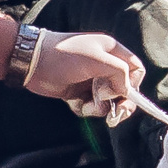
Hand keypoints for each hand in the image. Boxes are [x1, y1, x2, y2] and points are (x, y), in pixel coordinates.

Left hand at [23, 29, 142, 117]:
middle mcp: (104, 65)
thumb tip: (126, 91)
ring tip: (86, 105)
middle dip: (120, 104)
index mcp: (112, 51)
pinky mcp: (78, 92)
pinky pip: (91, 106)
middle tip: (114, 116)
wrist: (31, 62)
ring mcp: (91, 80)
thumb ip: (119, 73)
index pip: (136, 69)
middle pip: (124, 90)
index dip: (135, 84)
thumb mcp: (97, 60)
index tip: (125, 95)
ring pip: (108, 102)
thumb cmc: (64, 56)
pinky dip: (84, 108)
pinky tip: (74, 103)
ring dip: (99, 108)